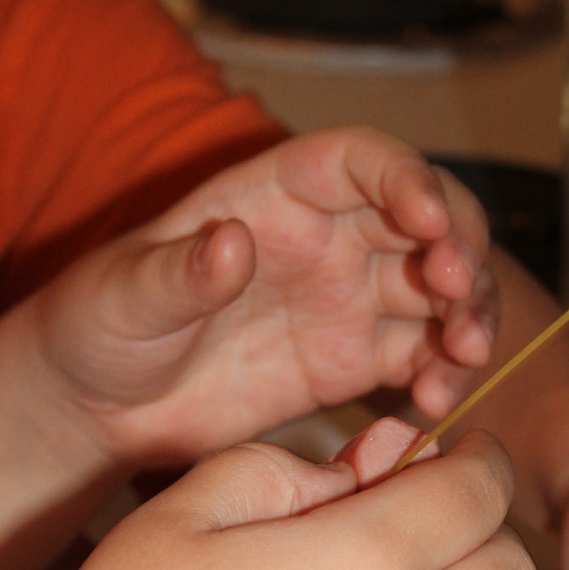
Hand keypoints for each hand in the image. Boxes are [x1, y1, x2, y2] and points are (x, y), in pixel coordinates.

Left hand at [31, 129, 496, 463]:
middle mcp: (329, 236)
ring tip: (462, 359)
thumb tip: (231, 244)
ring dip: (470, 315)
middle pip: (427, 219)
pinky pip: (423, 357)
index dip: (407, 180)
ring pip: (441, 290)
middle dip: (460, 248)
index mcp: (277, 194)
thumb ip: (179, 274)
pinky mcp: (355, 362)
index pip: (363, 161)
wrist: (100, 408)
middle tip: (458, 297)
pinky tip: (434, 406)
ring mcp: (349, 299)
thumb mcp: (125, 297)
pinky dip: (445, 374)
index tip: (430, 222)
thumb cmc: (99, 327)